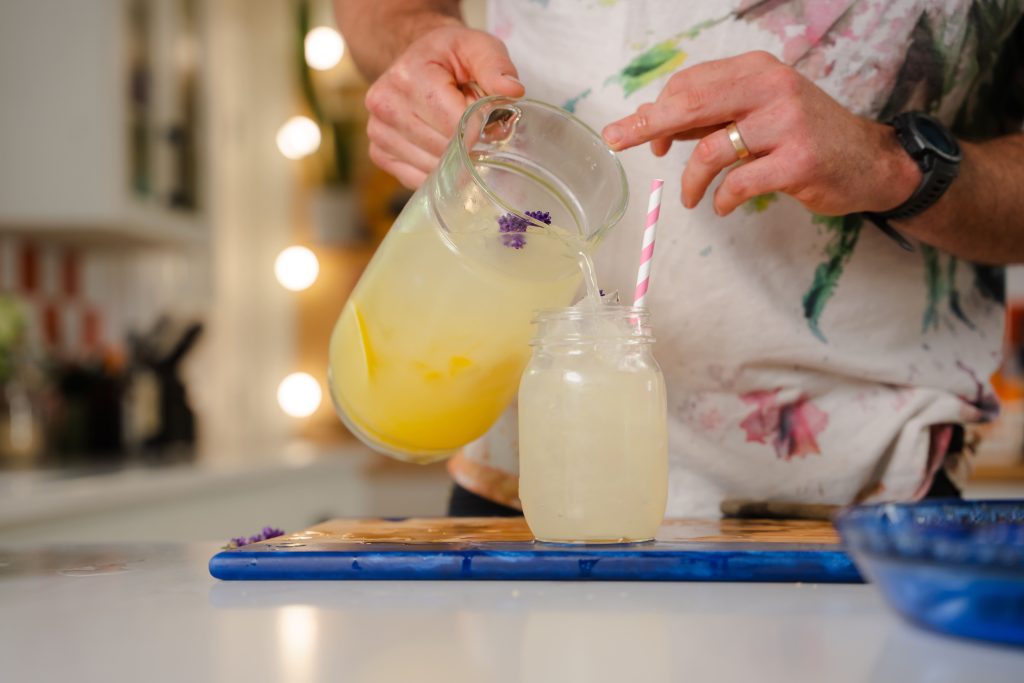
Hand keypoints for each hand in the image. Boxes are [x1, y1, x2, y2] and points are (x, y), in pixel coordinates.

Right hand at [364, 25, 524, 187]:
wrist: (416, 61)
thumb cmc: (450, 56)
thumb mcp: (477, 46)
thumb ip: (496, 66)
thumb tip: (512, 91)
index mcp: (409, 76)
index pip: (455, 124)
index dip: (482, 129)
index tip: (492, 123)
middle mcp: (386, 105)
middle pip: (444, 149)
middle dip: (469, 145)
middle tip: (477, 128)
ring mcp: (378, 132)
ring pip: (432, 169)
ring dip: (454, 161)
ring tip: (456, 134)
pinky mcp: (379, 153)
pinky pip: (418, 180)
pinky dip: (438, 173)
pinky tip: (443, 151)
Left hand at [601, 51, 920, 216]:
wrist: (869, 160)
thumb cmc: (804, 136)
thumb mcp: (757, 114)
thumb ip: (710, 115)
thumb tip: (651, 120)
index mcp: (756, 70)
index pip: (690, 83)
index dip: (659, 111)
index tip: (644, 136)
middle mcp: (770, 88)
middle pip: (689, 104)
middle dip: (647, 127)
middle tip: (619, 142)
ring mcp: (786, 123)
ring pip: (710, 150)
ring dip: (691, 181)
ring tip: (690, 198)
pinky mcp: (797, 161)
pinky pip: (738, 183)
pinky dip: (722, 200)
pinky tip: (723, 208)